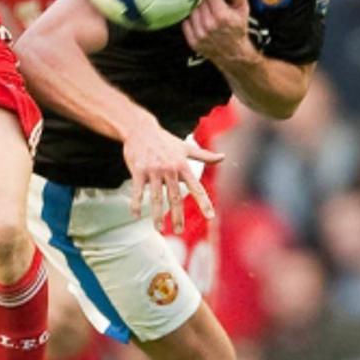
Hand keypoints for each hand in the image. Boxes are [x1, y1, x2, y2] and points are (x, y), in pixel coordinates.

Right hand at [121, 114, 222, 231]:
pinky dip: (136, 203)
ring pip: (156, 197)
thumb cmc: (165, 140)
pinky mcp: (138, 170)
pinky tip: (135, 215)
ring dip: (157, 215)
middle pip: (175, 197)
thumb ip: (204, 155)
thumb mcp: (185, 147)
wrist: (140, 129)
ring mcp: (153, 170)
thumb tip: (223, 158)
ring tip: (159, 228)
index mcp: (182, 165)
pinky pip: (137, 191)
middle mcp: (169, 169)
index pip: (196, 188)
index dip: (204, 203)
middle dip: (177, 216)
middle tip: (179, 231)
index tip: (210, 217)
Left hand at [182, 0, 252, 64]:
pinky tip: (199, 20)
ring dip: (197, 9)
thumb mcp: (243, 11)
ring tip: (204, 11)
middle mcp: (209, 25)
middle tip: (209, 1)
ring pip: (191, 11)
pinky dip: (190, 19)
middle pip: (199, 2)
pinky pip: (185, 23)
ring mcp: (199, 34)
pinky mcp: (192, 41)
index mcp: (222, 16)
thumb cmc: (238, 30)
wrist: (233, 54)